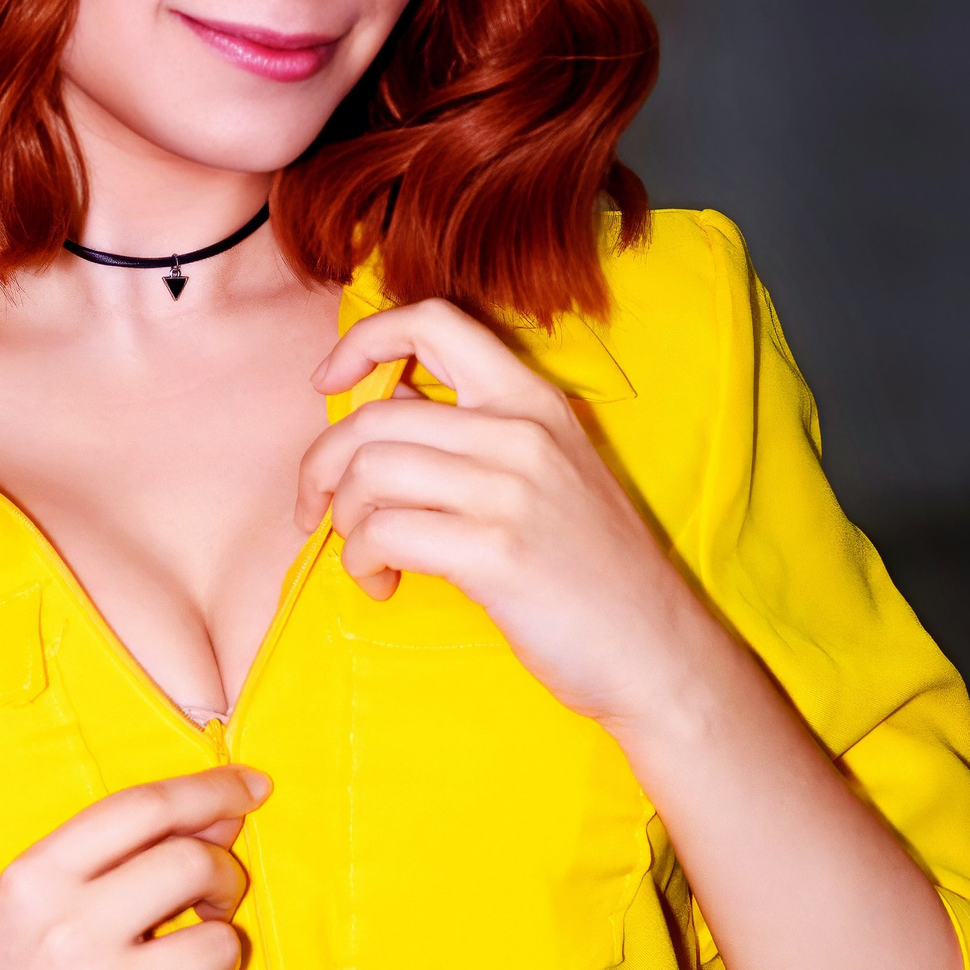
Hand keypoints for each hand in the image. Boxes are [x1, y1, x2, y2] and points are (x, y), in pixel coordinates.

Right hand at [0, 767, 267, 969]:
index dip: (210, 790)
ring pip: (222, 943)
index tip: (251, 788)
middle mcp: (68, 930)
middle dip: (224, 876)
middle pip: (194, 863)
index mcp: (32, 880)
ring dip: (219, 953)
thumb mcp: (19, 910)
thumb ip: (107, 863)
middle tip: (212, 900)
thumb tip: (218, 823)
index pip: (143, 807)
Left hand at [298, 299, 709, 738]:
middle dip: (321, 466)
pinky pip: (383, 534)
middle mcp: (521, 431)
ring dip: (343, 522)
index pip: (434, 322)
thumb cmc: (590, 568)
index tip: (326, 384)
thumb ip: (470, 430)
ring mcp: (510, 490)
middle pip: (373, 416)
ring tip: (365, 557)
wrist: (653, 647)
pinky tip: (382, 583)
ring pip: (369, 474)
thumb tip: (386, 399)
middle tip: (316, 511)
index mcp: (532, 400)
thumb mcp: (545, 471)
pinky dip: (362, 562)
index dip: (362, 341)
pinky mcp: (495, 553)